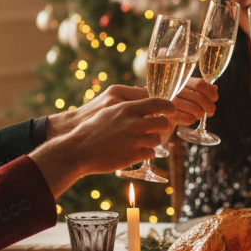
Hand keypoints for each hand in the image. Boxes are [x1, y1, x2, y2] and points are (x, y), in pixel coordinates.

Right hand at [32, 95, 176, 189]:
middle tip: (159, 128)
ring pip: (158, 139)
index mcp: (127, 108)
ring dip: (153, 140)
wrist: (79, 149)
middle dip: (164, 126)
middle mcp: (133, 123)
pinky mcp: (133, 156)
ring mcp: (134, 141)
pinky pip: (151, 153)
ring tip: (142, 141)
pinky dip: (146, 152)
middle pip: (163, 122)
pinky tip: (135, 151)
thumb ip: (129, 103)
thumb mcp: (109, 108)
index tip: (172, 110)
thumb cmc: (93, 127)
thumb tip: (146, 94)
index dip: (169, 107)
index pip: (158, 102)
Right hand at [172, 77, 217, 126]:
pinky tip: (188, 117)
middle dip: (210, 107)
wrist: (161, 112)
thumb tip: (214, 88)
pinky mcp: (170, 115)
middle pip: (200, 98)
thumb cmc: (179, 99)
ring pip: (196, 109)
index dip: (211, 92)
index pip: (200, 84)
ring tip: (197, 114)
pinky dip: (192, 120)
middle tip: (211, 112)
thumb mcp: (190, 90)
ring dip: (200, 114)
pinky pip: (189, 119)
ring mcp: (171, 103)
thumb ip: (203, 88)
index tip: (214, 98)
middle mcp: (175, 90)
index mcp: (182, 81)